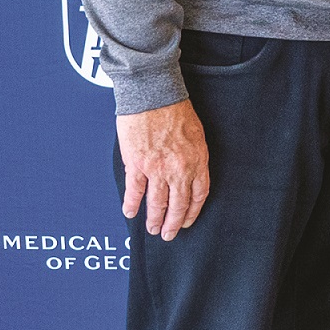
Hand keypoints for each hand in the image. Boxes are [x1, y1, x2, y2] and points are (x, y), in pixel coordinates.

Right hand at [117, 98, 209, 240]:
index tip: (187, 221)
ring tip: (152, 229)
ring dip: (154, 219)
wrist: (154, 95)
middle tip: (169, 234)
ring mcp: (158, 169)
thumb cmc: (176, 109)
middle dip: (173, 223)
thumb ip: (194, 157)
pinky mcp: (137, 164)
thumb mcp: (196, 135)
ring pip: (157, 203)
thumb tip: (189, 174)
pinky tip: (130, 212)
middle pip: (179, 204)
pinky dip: (132, 204)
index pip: (199, 195)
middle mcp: (180, 169)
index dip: (192, 211)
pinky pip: (135, 191)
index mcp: (198, 161)